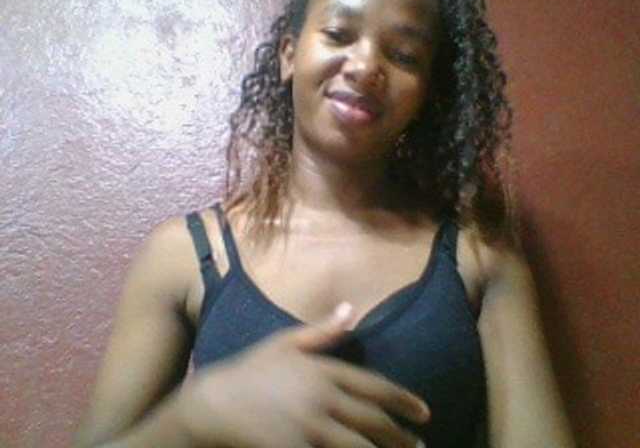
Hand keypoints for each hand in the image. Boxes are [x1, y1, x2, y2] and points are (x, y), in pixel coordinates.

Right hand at [177, 302, 429, 447]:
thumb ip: (322, 330)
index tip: (424, 413)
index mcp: (323, 371)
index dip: (403, 400)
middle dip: (401, 436)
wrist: (214, 405)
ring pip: (359, 445)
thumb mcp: (285, 343)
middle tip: (420, 446)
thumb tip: (351, 309)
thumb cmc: (251, 371)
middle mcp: (322, 399)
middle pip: (372, 420)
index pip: (374, 387)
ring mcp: (310, 427)